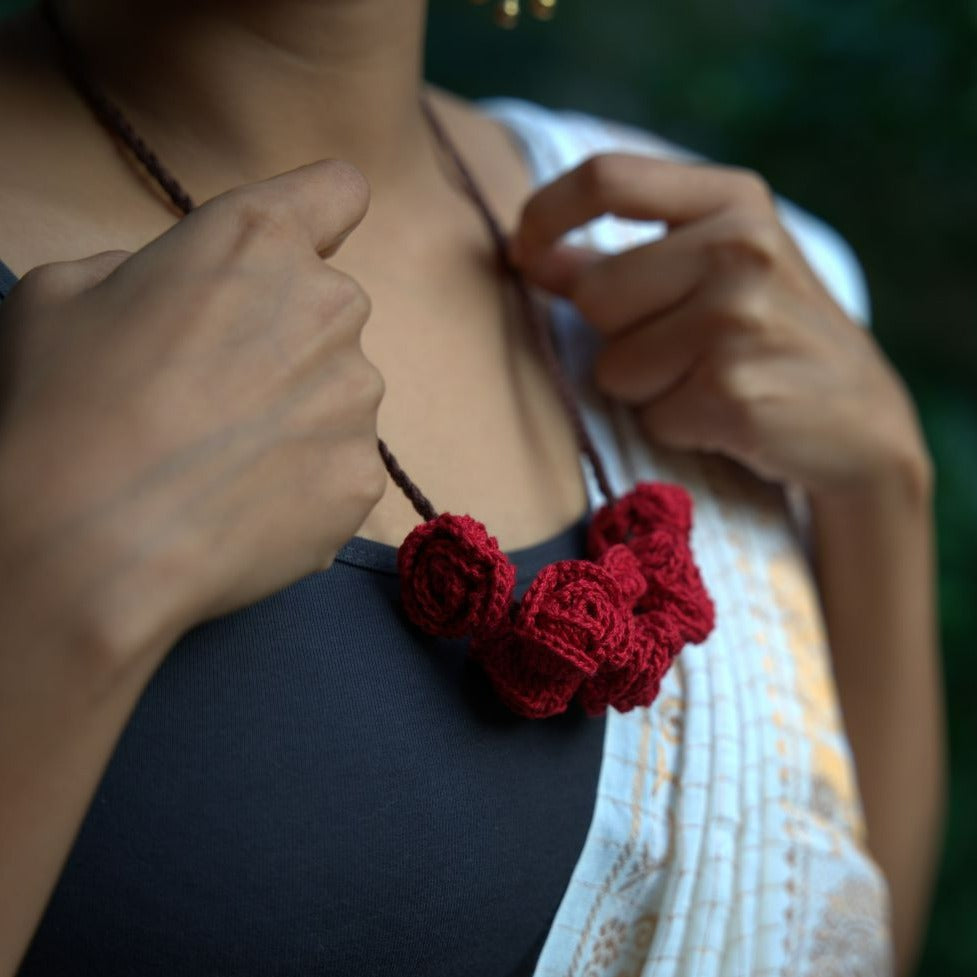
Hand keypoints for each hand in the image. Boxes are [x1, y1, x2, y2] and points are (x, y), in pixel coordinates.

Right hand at [0, 160, 384, 671]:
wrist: (90, 543)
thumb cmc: (65, 405)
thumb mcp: (63, 294)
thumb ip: (142, 271)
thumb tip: (173, 294)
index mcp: (259, 239)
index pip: (337, 192)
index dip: (318, 217)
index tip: (297, 248)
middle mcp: (330, 307)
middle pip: (328, 309)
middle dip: (286, 338)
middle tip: (215, 392)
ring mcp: (357, 398)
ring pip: (338, 394)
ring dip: (298, 415)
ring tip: (222, 461)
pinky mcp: (363, 477)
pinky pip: (340, 467)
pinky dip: (305, 484)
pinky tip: (245, 507)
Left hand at [509, 153, 929, 499]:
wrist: (860, 420)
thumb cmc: (771, 338)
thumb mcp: (716, 271)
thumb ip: (626, 258)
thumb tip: (531, 254)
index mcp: (733, 199)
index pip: (607, 177)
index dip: (546, 214)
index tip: (524, 254)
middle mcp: (740, 245)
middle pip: (595, 293)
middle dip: (617, 335)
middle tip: (682, 349)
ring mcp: (740, 317)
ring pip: (613, 365)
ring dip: (645, 388)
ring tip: (708, 381)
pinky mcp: (732, 389)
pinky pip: (648, 416)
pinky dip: (673, 426)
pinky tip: (724, 415)